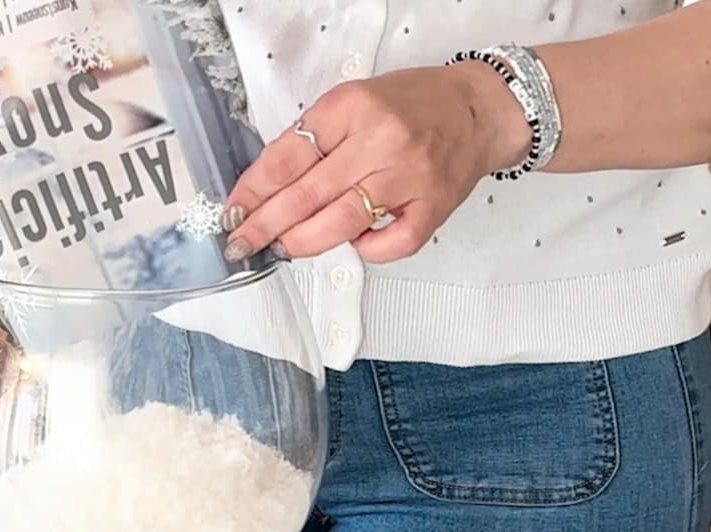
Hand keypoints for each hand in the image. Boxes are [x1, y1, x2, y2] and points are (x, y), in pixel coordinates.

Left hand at [223, 63, 531, 263]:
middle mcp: (381, 142)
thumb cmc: (411, 106)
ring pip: (340, 224)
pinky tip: (354, 242)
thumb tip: (263, 189)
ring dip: (302, 243)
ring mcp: (409, 177)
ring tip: (283, 247)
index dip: (252, 191)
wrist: (478, 111)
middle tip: (242, 243)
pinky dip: (365, 251)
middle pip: (306, 196)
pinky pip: (389, 245)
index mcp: (353, 108)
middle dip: (264, 226)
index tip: (232, 213)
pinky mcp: (433, 208)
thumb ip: (312, 139)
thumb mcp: (353, 102)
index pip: (287, 157)